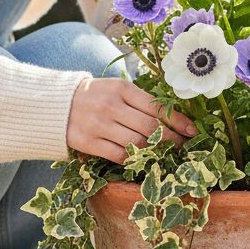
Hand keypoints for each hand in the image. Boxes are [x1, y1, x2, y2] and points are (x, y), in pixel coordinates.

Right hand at [66, 77, 197, 164]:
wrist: (57, 105)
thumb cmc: (95, 96)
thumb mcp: (116, 89)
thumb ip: (140, 101)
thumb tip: (172, 118)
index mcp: (122, 88)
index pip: (157, 106)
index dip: (178, 120)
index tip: (192, 131)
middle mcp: (112, 105)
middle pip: (151, 127)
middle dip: (172, 139)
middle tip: (183, 147)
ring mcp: (100, 125)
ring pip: (138, 143)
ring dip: (156, 151)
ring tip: (166, 154)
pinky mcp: (89, 142)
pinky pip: (120, 155)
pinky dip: (135, 159)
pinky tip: (144, 160)